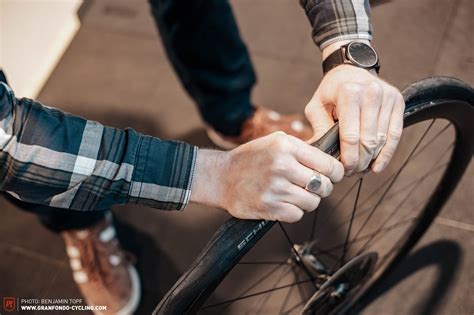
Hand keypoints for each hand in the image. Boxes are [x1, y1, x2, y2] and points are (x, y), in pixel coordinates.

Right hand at [190, 133, 343, 222]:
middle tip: (314, 186)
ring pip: (313, 202)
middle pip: (324, 185)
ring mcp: (275, 188)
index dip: (336, 172)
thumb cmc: (250, 158)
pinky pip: (297, 214)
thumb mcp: (275, 141)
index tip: (334, 175)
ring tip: (296, 194)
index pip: (328, 164)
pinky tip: (285, 203)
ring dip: (308, 201)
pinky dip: (294, 211)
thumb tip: (331, 160)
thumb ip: (301, 148)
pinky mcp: (269, 207)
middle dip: (323, 188)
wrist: (220, 177)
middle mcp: (282, 165)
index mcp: (286, 145)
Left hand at [305, 42, 404, 174]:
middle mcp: (371, 93)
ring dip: (372, 159)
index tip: (343, 170)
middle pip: (368, 140)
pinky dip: (387, 153)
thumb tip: (318, 156)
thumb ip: (319, 129)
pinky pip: (395, 134)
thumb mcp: (316, 106)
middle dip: (360, 161)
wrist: (351, 69)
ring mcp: (387, 96)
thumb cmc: (330, 92)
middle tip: (351, 173)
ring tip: (361, 170)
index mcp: (349, 93)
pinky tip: (377, 165)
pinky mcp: (398, 102)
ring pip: (382, 139)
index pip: (350, 135)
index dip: (348, 158)